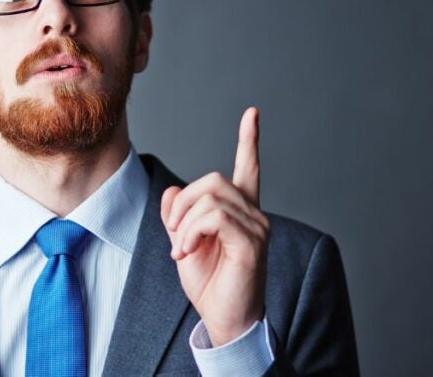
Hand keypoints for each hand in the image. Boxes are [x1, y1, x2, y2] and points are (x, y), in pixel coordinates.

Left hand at [160, 107, 268, 345]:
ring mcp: (257, 227)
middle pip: (213, 180)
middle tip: (175, 235)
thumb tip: (174, 192)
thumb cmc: (209, 282)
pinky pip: (215, 217)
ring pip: (211, 197)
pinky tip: (186, 252)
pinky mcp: (251, 243)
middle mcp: (254, 215)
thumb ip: (178, 214)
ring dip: (185, 222)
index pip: (248, 168)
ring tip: (181, 249)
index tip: (252, 113)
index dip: (249, 140)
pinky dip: (191, 232)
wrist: (224, 319)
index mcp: (241, 212)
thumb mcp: (183, 241)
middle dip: (183, 204)